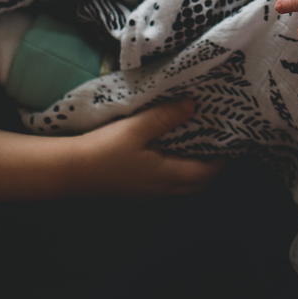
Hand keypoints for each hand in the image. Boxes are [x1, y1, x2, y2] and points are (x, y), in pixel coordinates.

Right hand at [71, 99, 224, 198]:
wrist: (67, 172)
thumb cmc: (103, 150)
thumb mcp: (136, 128)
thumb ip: (166, 116)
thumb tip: (193, 105)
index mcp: (166, 176)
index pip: (206, 173)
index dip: (221, 159)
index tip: (230, 139)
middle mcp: (160, 190)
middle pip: (196, 184)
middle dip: (210, 166)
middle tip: (216, 141)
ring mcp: (145, 193)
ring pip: (180, 185)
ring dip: (192, 169)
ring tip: (195, 143)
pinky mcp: (132, 191)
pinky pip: (164, 183)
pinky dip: (175, 170)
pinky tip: (167, 151)